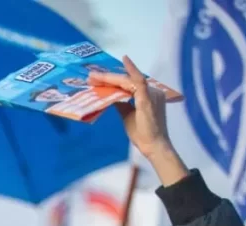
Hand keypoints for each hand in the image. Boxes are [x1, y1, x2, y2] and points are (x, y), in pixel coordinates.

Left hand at [88, 56, 188, 185]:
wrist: (153, 146)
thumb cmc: (143, 133)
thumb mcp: (128, 115)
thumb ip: (122, 104)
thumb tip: (112, 96)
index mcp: (147, 95)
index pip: (128, 84)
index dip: (113, 80)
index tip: (98, 78)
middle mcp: (151, 90)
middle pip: (127, 80)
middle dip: (108, 78)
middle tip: (92, 76)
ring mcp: (150, 93)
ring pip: (128, 81)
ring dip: (111, 78)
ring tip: (95, 76)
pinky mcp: (147, 98)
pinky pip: (138, 81)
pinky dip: (131, 71)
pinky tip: (124, 60)